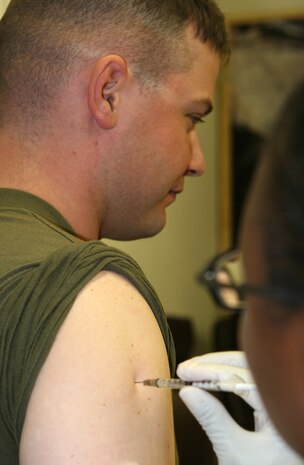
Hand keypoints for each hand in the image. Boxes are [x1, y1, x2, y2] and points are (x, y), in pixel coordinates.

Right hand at [177, 351, 302, 464]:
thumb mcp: (234, 453)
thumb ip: (212, 419)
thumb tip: (187, 392)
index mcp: (279, 410)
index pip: (240, 376)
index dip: (209, 370)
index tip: (185, 371)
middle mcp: (282, 403)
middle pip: (247, 367)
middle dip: (214, 364)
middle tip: (188, 367)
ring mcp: (279, 408)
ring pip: (249, 375)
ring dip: (220, 371)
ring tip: (195, 373)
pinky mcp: (273, 414)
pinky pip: (251, 388)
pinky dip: (229, 383)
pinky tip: (212, 384)